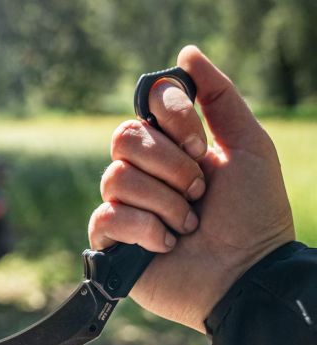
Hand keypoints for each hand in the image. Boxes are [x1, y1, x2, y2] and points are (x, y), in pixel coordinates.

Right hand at [88, 46, 294, 332]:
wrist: (246, 274)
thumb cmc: (253, 214)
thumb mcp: (248, 146)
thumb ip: (220, 97)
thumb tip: (185, 54)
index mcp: (170, 148)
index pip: (144, 108)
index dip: (171, 120)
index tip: (201, 146)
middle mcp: (143, 173)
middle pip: (123, 138)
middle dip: (169, 166)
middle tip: (199, 191)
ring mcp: (126, 206)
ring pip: (116, 178)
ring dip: (164, 202)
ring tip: (189, 226)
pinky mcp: (112, 240)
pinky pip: (107, 216)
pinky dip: (145, 230)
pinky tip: (167, 246)